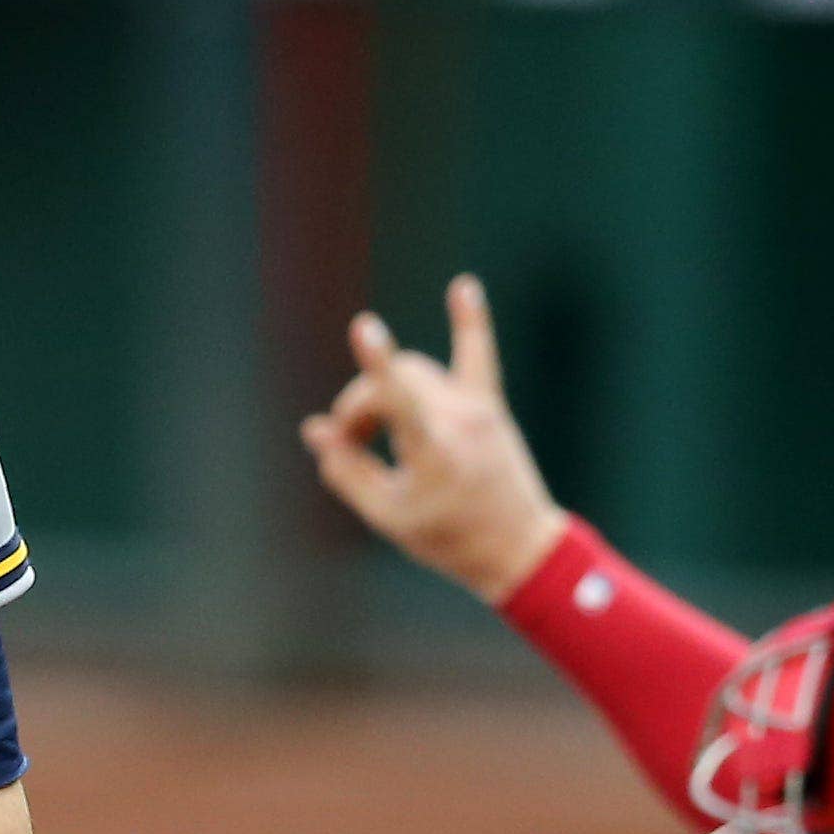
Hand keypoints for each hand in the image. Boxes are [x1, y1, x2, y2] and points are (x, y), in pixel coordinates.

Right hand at [298, 274, 570, 604]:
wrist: (517, 547)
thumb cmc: (448, 539)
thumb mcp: (387, 515)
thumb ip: (346, 470)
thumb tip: (315, 429)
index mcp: (434, 453)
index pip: (400, 398)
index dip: (376, 362)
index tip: (365, 326)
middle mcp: (459, 421)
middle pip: (392, 382)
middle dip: (359, 406)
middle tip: (350, 445)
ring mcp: (477, 408)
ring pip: (415, 372)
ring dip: (385, 390)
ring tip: (374, 433)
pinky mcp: (489, 406)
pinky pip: (478, 355)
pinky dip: (469, 322)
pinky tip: (464, 286)